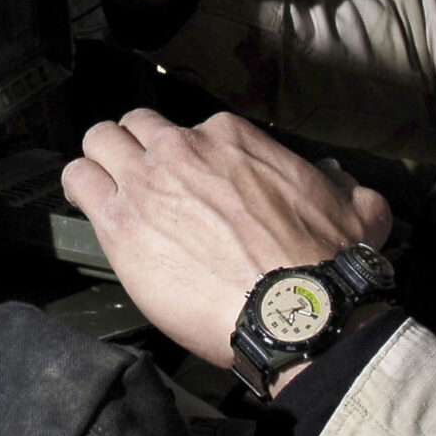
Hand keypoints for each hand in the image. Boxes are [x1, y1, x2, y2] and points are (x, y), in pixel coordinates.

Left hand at [61, 110, 393, 369]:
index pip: (195, 129)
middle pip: (137, 125)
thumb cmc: (324, 264)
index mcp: (233, 137)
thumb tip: (349, 186)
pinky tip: (88, 205)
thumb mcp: (358, 211)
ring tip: (105, 187)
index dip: (190, 157)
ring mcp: (147, 180)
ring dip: (101, 159)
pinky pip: (77, 181)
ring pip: (99, 140)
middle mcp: (184, 147)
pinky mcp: (120, 221)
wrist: (293, 309)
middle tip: (141, 180)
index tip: (194, 184)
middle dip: (136, 147)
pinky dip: (79, 188)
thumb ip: (348, 189)